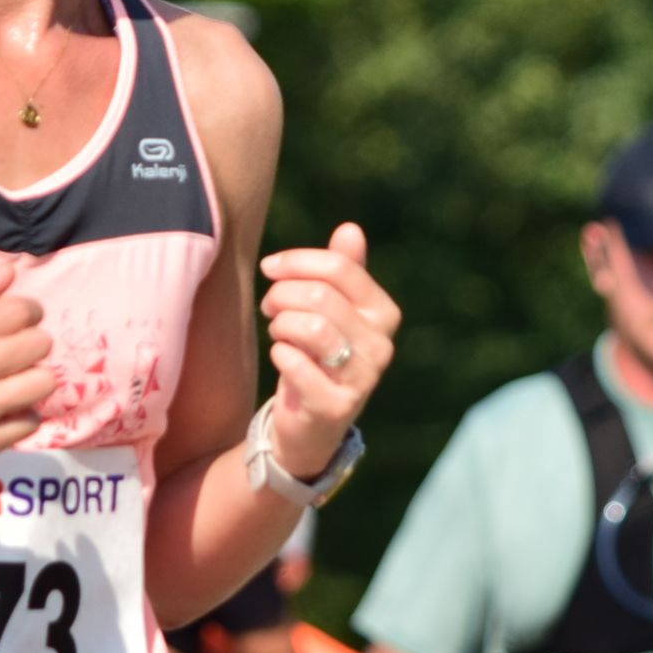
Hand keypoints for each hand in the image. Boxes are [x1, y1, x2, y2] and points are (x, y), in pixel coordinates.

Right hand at [0, 262, 56, 476]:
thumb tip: (10, 270)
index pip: (21, 311)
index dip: (28, 310)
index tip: (18, 318)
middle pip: (39, 344)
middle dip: (31, 340)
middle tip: (12, 347)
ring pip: (42, 383)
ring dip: (32, 376)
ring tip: (12, 377)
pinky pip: (30, 422)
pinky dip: (20, 413)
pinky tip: (1, 406)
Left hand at [258, 224, 400, 477]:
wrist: (310, 424)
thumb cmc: (318, 355)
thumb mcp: (331, 309)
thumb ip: (343, 270)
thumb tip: (350, 228)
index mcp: (383, 313)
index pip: (340, 268)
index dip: (297, 261)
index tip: (270, 267)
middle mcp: (381, 345)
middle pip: (320, 295)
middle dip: (282, 293)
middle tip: (269, 305)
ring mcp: (363, 378)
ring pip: (310, 327)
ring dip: (280, 323)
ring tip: (276, 329)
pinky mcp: (336, 406)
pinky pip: (296, 364)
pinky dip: (279, 353)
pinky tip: (280, 355)